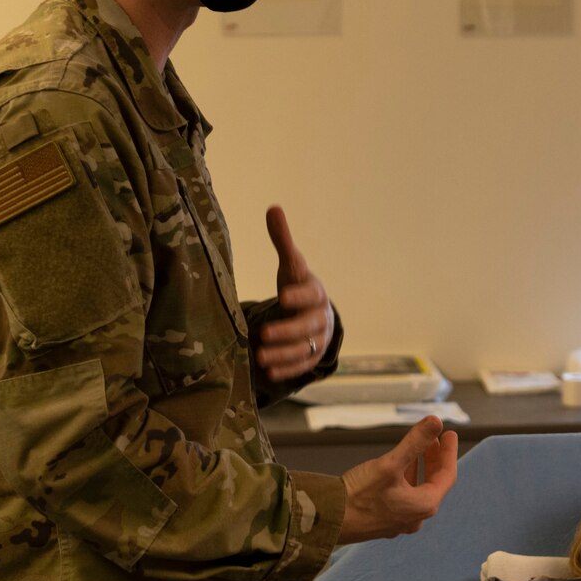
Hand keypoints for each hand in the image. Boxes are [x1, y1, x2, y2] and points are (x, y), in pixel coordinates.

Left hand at [257, 205, 332, 382]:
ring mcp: (319, 339)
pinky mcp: (312, 357)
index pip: (311, 293)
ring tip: (260, 357)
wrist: (316, 314)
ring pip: (304, 349)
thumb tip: (273, 207)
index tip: (282, 296)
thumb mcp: (291, 266)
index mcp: (315, 292)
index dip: (298, 295)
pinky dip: (286, 370)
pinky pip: (302, 366)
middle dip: (287, 332)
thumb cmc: (298, 286)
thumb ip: (282, 241)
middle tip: (263, 334)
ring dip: (283, 355)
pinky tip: (268, 372)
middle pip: (308, 326)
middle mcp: (320, 317)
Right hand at [338, 416, 457, 543]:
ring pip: (418, 490)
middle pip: (433, 483)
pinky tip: (397, 468)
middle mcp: (415, 517)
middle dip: (434, 459)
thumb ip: (415, 442)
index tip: (449, 434)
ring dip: (419, 468)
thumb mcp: (390, 464)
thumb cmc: (359, 495)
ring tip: (417, 449)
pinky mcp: (384, 522)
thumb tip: (436, 422)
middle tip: (436, 439)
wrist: (327, 521)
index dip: (449, 452)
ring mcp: (399, 522)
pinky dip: (406, 479)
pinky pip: (404, 497)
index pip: (447, 475)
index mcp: (423, 505)